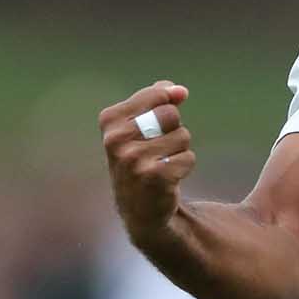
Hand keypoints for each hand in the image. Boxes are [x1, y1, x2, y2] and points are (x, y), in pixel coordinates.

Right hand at [98, 80, 193, 238]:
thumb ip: (159, 99)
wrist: (140, 207)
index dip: (168, 104)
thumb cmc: (142, 157)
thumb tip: (180, 91)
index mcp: (110, 120)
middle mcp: (116, 139)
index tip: (160, 122)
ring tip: (161, 163)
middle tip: (158, 149)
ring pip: (182, 136)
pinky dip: (184, 166)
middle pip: (171, 114)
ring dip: (179, 149)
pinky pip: (188, 157)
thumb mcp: (140, 124)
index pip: (157, 95)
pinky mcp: (154, 176)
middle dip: (173, 129)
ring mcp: (133, 159)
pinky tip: (168, 178)